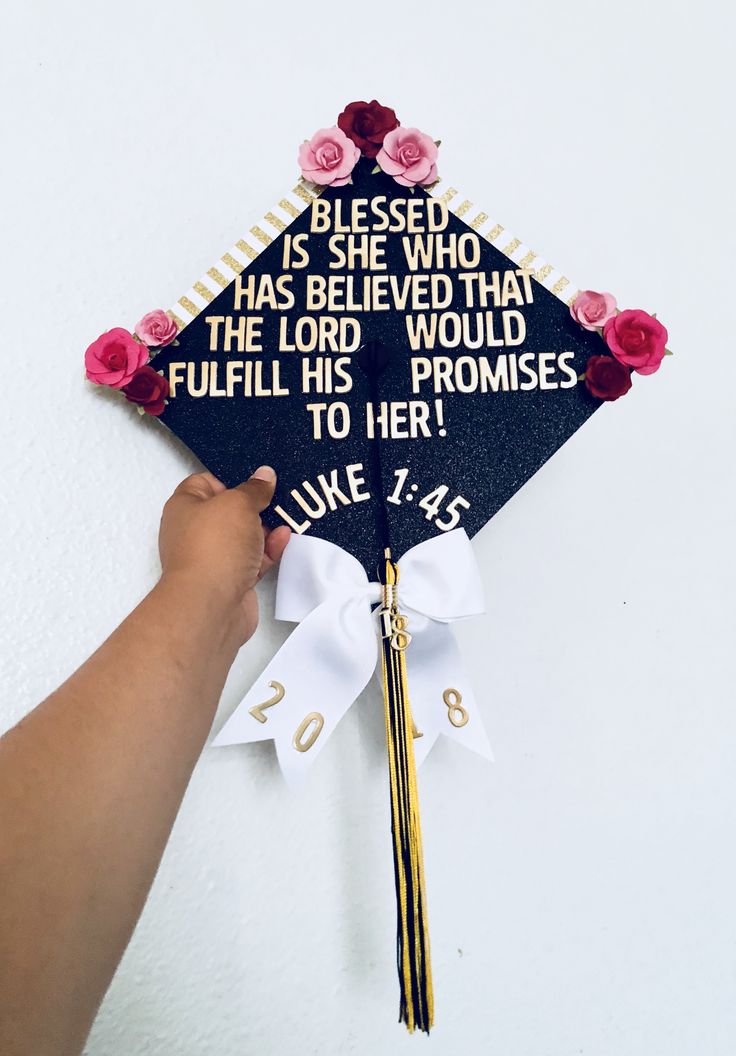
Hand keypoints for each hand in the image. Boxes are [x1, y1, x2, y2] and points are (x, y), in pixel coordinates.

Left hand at [158, 467, 289, 644]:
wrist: (211, 604)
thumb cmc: (216, 544)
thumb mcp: (238, 504)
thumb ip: (254, 489)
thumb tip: (265, 474)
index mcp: (185, 507)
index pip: (205, 483)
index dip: (230, 477)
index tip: (256, 478)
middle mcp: (195, 531)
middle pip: (228, 511)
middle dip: (255, 504)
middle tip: (282, 493)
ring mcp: (213, 557)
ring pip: (243, 537)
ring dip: (266, 527)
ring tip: (291, 514)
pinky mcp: (231, 580)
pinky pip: (253, 559)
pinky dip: (269, 549)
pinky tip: (285, 538)